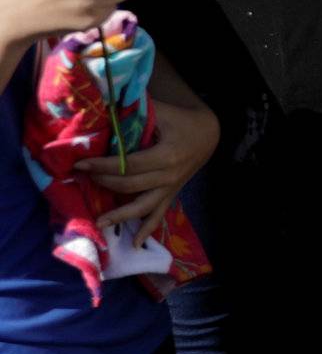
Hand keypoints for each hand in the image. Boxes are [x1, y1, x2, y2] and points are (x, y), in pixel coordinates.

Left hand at [79, 94, 218, 243]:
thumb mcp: (162, 111)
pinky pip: (159, 215)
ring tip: (99, 224)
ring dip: (120, 215)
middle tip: (82, 177)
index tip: (80, 163)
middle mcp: (170, 176)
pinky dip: (148, 230)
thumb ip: (136, 112)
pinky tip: (136, 244)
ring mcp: (171, 188)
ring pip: (143, 206)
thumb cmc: (182, 120)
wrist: (209, 134)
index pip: (128, 165)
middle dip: (103, 182)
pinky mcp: (172, 194)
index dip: (103, 166)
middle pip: (131, 185)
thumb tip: (103, 108)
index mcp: (167, 155)